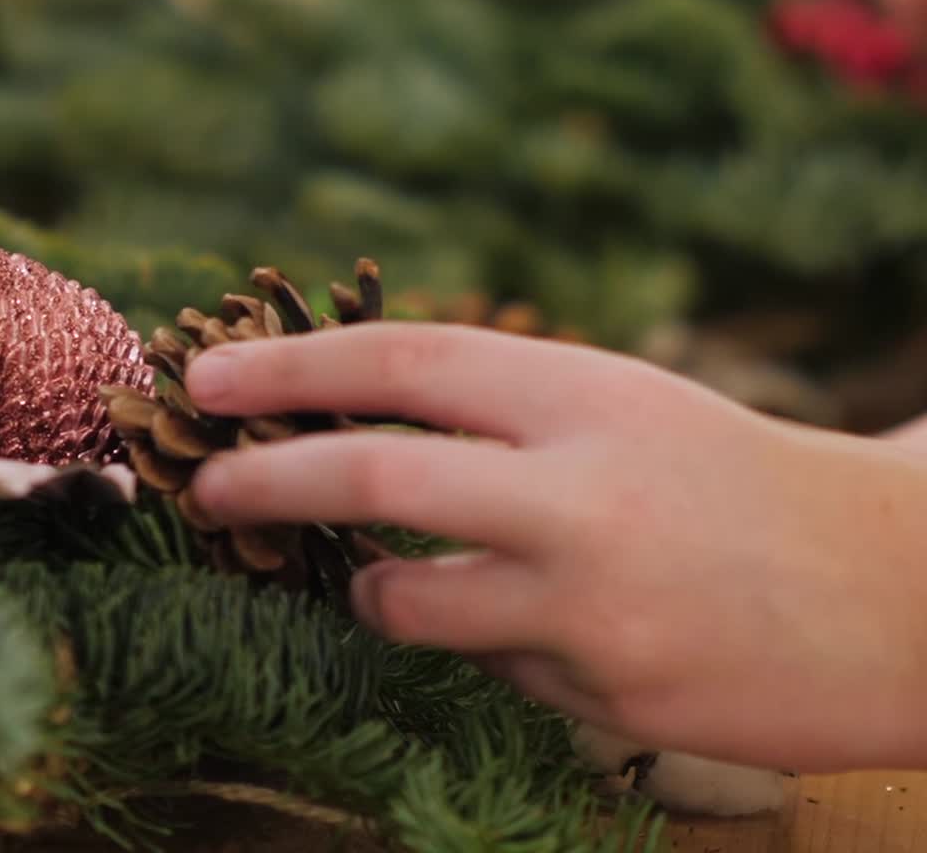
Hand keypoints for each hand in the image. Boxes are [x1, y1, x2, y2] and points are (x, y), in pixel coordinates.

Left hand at [187, 323, 926, 771]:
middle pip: (374, 477)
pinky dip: (477, 646)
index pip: (404, 360)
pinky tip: (542, 634)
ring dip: (369, 592)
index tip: (209, 375)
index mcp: (583, 392)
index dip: (292, 363)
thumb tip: (349, 422)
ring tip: (383, 583)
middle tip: (202, 488)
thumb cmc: (730, 477)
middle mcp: (580, 490)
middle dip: (266, 479)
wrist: (892, 588)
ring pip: (405, 602)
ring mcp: (593, 606)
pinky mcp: (609, 700)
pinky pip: (488, 671)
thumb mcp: (617, 406)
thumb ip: (495, 411)